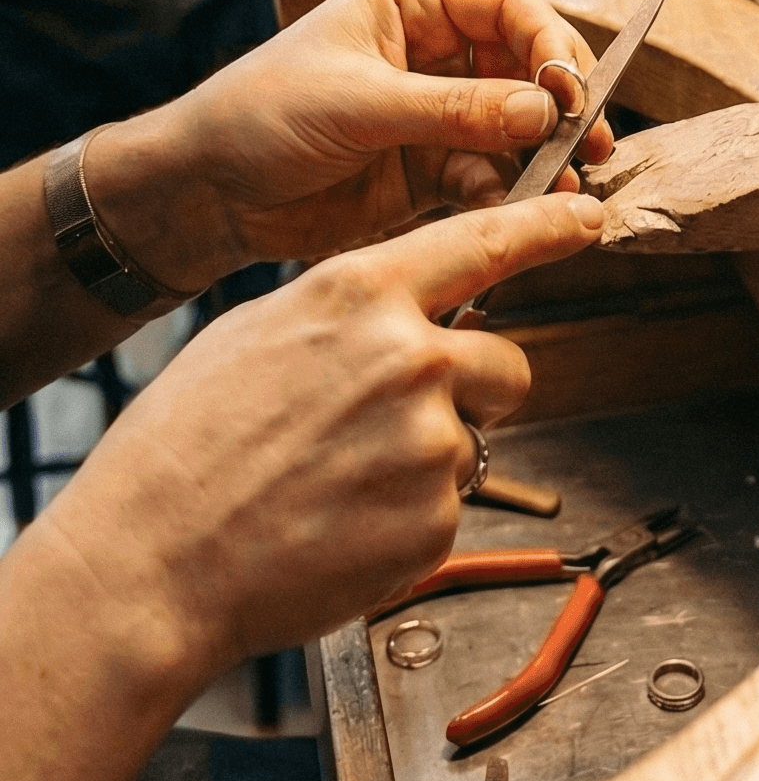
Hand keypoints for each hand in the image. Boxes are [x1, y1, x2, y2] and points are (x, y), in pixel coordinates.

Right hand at [33, 195, 603, 680]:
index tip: (584, 218)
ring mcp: (430, 441)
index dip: (545, 229)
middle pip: (506, 363)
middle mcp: (411, 357)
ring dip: (430, 462)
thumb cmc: (188, 446)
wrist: (152, 561)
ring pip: (473, 441)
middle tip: (397, 426)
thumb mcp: (262, 331)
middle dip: (473, 393)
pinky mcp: (436, 520)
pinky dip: (407, 521)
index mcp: (362, 293)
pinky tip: (340, 525)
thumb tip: (402, 312)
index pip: (484, 244)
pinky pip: (447, 509)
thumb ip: (352, 313)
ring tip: (341, 484)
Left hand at [87, 0, 607, 290]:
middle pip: (527, 66)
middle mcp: (435, 51)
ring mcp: (437, 112)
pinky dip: (509, 192)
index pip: (508, 7)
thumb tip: (544, 109)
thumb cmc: (260, 115)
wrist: (207, 193)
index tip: (569, 91)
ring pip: (517, 126)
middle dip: (561, 104)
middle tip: (590, 143)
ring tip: (565, 186)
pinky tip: (518, 208)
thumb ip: (457, 108)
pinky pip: (490, 174)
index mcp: (413, 3)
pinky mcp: (430, 169)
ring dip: (544, 155)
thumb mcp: (362, 102)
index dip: (550, 44)